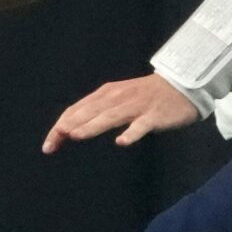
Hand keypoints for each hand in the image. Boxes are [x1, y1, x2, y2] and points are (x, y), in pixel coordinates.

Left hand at [42, 74, 202, 152]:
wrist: (182, 86)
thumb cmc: (146, 96)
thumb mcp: (118, 98)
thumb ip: (98, 111)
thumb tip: (73, 127)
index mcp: (106, 94)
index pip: (77, 109)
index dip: (61, 126)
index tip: (49, 145)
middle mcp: (118, 97)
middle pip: (89, 112)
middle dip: (68, 127)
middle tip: (52, 144)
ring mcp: (136, 106)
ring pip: (111, 116)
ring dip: (93, 125)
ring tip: (76, 135)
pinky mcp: (154, 115)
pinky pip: (142, 125)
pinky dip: (131, 132)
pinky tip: (121, 141)